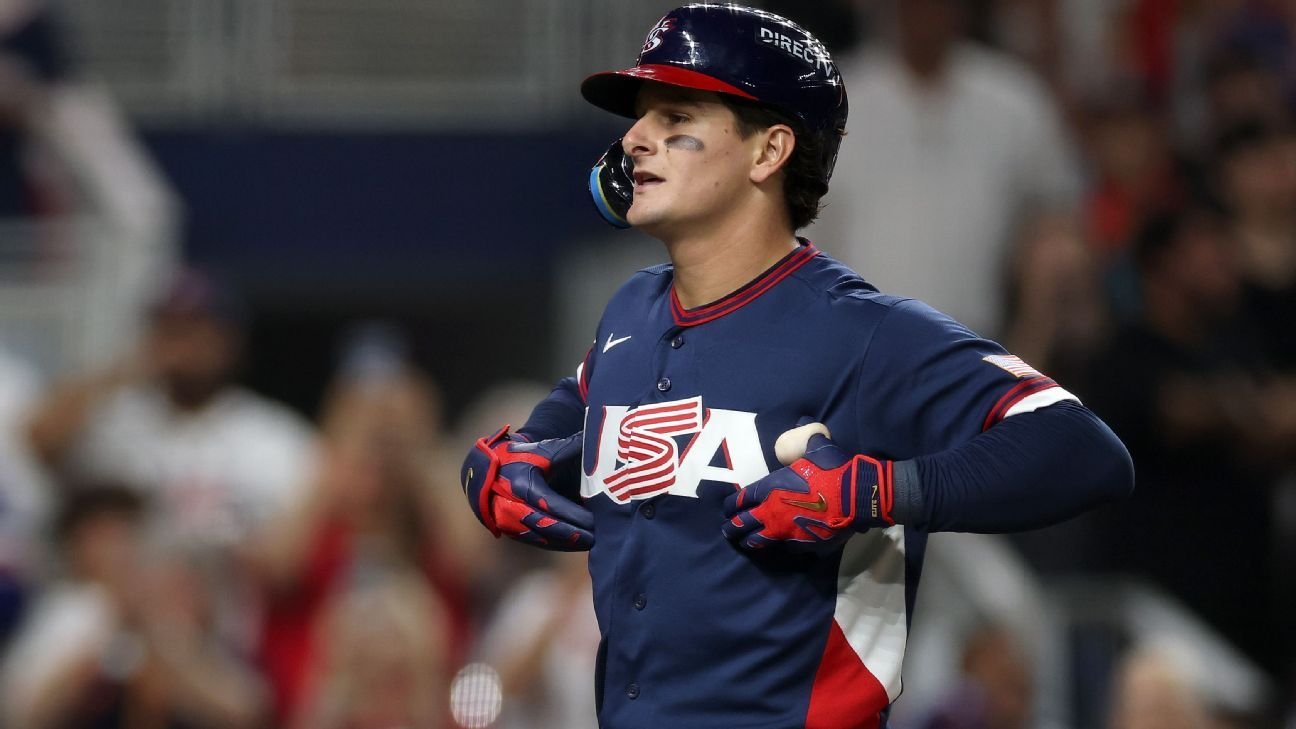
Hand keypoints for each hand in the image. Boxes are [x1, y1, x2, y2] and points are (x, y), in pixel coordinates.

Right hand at [461, 426, 593, 550]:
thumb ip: (570, 448)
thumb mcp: (543, 451)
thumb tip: (595, 439)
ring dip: (567, 543)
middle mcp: (513, 507)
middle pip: (548, 526)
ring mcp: (510, 522)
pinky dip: (556, 544)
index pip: (552, 505)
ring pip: (542, 538)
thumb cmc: (520, 459)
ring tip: (590, 544)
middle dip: (574, 534)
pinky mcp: (511, 531)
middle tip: (597, 538)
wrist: (487, 472)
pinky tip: (574, 545)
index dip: (574, 515)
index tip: (594, 521)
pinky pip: (536, 542)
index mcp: (523, 486)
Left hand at [722, 430, 892, 552]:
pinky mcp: (802, 545)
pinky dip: (780, 547)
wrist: (859, 496)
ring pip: (759, 541)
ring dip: (750, 541)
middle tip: (728, 530)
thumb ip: (806, 438)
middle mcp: (773, 512)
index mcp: (771, 488)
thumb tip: (805, 419)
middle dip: (733, 527)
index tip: (726, 509)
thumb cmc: (835, 469)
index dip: (731, 505)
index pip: (742, 499)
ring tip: (745, 542)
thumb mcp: (818, 447)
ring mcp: (786, 531)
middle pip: (743, 524)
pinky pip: (785, 548)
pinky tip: (779, 546)